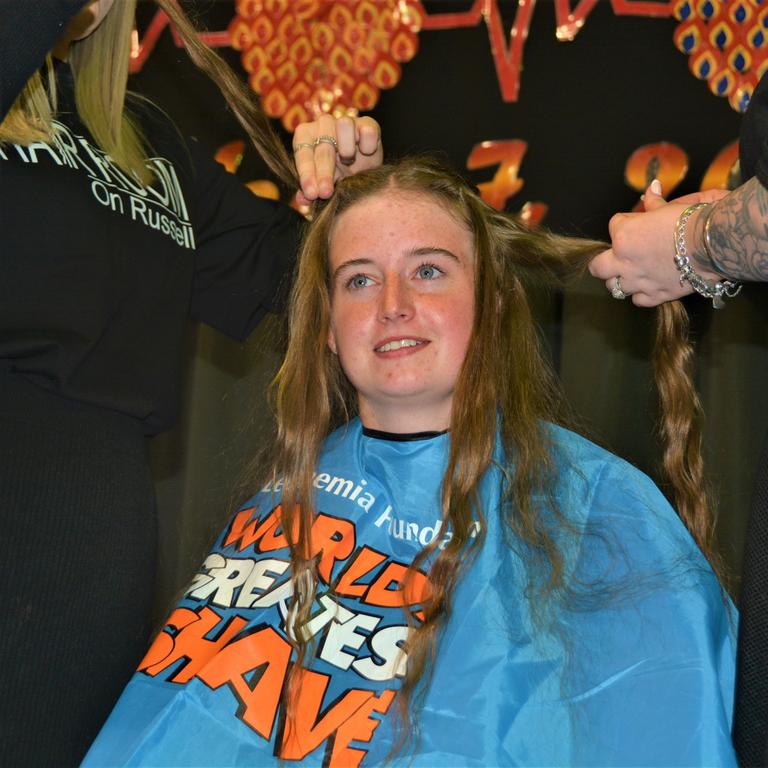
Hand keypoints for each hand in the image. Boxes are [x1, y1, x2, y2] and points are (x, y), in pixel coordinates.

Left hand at [292, 113, 382, 203]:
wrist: (364, 173)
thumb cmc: (338, 175)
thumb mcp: (323, 186)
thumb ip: (310, 191)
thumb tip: (302, 199)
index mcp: (306, 136)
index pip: (302, 152)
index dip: (306, 174)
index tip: (311, 193)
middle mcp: (324, 124)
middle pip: (323, 146)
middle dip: (324, 172)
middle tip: (326, 193)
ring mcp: (346, 121)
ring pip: (344, 124)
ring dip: (347, 149)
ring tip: (349, 161)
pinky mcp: (368, 124)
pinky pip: (367, 130)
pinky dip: (367, 144)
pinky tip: (366, 153)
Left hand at [589, 181, 727, 306]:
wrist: (712, 244)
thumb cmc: (689, 222)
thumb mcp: (668, 208)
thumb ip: (654, 202)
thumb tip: (652, 187)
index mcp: (623, 235)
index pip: (613, 226)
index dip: (626, 223)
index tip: (639, 223)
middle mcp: (624, 261)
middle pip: (597, 267)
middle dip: (603, 262)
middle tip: (614, 258)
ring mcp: (637, 281)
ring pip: (614, 287)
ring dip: (620, 280)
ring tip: (631, 273)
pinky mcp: (654, 295)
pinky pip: (637, 300)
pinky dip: (641, 294)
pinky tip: (648, 286)